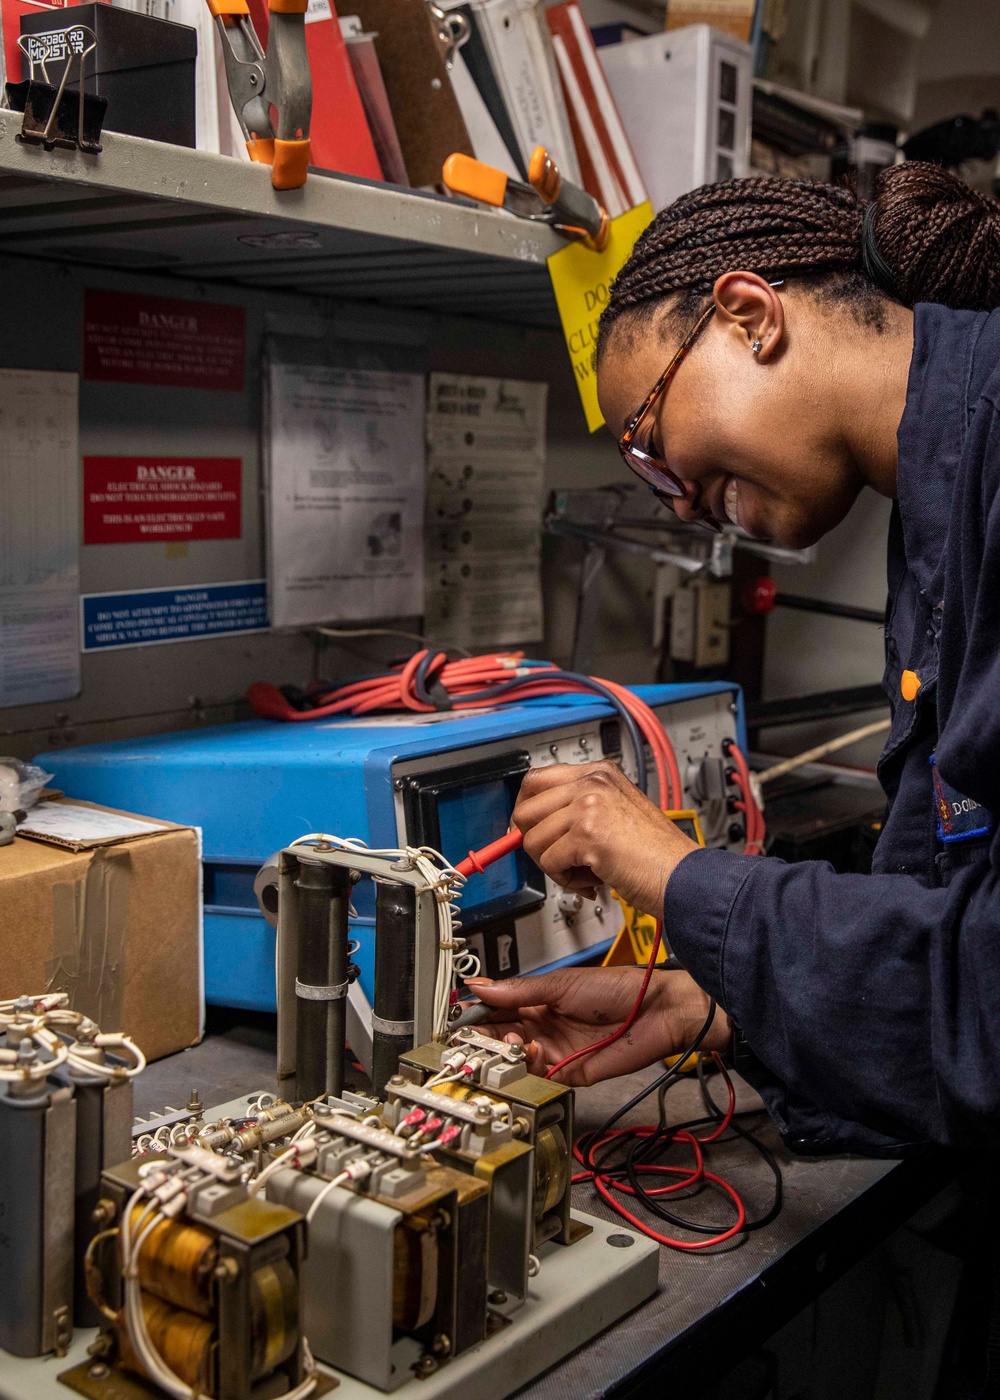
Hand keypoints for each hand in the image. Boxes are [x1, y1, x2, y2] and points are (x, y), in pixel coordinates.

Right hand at [462, 967, 728, 1085]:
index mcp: (538, 1001)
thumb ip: (518, 991)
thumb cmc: (616, 989)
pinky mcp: (567, 1074)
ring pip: (515, 1059)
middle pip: (502, 1037)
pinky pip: (537, 1076)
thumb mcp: (561, 984)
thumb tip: (479, 986)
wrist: (655, 1012)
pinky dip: (527, 1067)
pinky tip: (529, 1053)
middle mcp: (543, 1027)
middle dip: (485, 1037)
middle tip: (473, 1037)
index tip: (459, 1016)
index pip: (498, 1009)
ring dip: (506, 1052)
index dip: (479, 1013)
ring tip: (510, 1042)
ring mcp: (554, 1051)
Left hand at [512, 760, 697, 916]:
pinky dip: (567, 880)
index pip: (536, 780)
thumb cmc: (657, 855)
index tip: (521, 832)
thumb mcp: (614, 815)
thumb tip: (530, 827)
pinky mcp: (587, 833)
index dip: (524, 810)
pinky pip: (549, 862)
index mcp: (599, 772)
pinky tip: (594, 879)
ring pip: (533, 840)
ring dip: (555, 866)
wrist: (684, 876)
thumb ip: (575, 812)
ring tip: (587, 871)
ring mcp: (589, 804)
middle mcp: (593, 781)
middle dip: (536, 844)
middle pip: (526, 810)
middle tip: (562, 861)